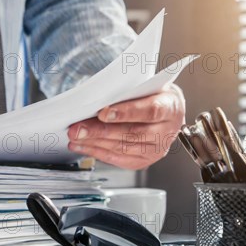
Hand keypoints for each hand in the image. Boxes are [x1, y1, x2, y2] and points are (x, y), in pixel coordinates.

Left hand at [67, 85, 185, 169]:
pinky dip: (98, 152)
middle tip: (77, 128)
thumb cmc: (150, 94)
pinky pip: (119, 159)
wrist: (165, 109)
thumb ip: (125, 91)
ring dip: (94, 143)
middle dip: (100, 131)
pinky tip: (82, 146)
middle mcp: (167, 130)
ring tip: (75, 136)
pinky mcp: (145, 160)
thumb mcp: (144, 85)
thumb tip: (96, 98)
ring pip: (123, 148)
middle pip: (131, 133)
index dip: (126, 113)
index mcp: (170, 106)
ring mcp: (158, 149)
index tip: (102, 113)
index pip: (150, 111)